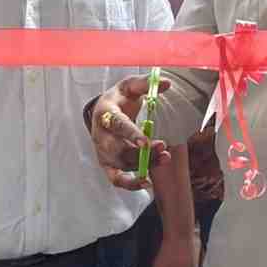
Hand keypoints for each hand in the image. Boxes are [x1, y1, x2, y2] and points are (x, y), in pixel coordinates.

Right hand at [90, 75, 171, 191]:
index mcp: (105, 112)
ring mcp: (102, 151)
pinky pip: (115, 179)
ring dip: (143, 164)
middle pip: (118, 149)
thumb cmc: (120, 98)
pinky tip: (147, 182)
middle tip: (163, 147)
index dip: (131, 134)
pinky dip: (130, 184)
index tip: (146, 142)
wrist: (104, 110)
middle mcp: (99, 134)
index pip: (116, 125)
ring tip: (165, 157)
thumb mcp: (130, 85)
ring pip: (121, 164)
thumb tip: (167, 83)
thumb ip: (146, 83)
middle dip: (141, 152)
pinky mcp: (106, 164)